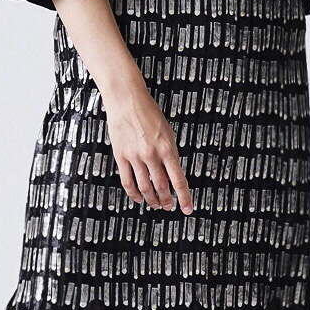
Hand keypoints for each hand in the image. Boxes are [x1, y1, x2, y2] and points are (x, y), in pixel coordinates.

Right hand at [103, 82, 193, 212]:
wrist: (127, 100)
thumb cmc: (148, 113)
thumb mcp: (168, 132)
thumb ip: (170, 154)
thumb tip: (172, 174)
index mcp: (167, 148)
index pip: (179, 180)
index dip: (184, 197)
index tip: (187, 208)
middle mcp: (152, 154)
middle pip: (161, 187)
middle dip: (167, 201)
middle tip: (169, 207)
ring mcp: (135, 156)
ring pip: (144, 187)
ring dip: (151, 200)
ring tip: (155, 205)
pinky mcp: (121, 156)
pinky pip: (127, 181)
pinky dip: (133, 194)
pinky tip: (138, 198)